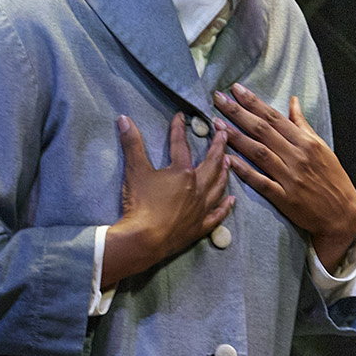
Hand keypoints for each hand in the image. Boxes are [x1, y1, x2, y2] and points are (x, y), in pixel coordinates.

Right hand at [101, 113, 235, 287]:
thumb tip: (123, 119)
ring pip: (219, 186)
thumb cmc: (140, 204)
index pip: (181, 145)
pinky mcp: (200, 226)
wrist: (144, 239)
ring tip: (229, 162)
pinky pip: (218, 214)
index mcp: (182, 172)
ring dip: (224, 172)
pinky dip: (226, 206)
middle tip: (225, 134)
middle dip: (218, 147)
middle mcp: (197, 188)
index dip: (179, 129)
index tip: (182, 116)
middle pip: (212, 163)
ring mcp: (201, 208)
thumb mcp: (134, 171)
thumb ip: (131, 144)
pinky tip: (231, 200)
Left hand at [217, 83, 355, 271]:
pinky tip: (228, 160)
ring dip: (236, 137)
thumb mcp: (322, 148)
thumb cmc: (333, 179)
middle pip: (263, 130)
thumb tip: (293, 101)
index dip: (254, 102)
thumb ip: (303, 125)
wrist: (343, 214)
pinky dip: (245, 171)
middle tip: (218, 98)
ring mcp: (290, 178)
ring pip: (258, 153)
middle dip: (238, 113)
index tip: (236, 89)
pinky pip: (261, 182)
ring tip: (216, 123)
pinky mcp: (285, 198)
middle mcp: (297, 157)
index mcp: (306, 142)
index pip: (275, 117)